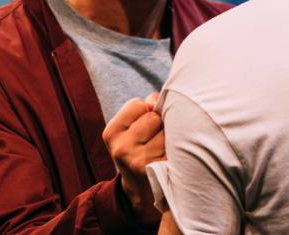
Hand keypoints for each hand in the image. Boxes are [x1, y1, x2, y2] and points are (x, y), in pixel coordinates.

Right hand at [102, 93, 163, 222]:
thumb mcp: (131, 128)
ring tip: (161, 149)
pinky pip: (176, 145)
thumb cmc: (140, 148)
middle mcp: (122, 149)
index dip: (145, 110)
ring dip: (169, 136)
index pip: (137, 104)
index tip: (143, 125)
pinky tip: (169, 157)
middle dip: (158, 123)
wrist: (143, 189)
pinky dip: (177, 148)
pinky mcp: (159, 171)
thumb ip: (143, 107)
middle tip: (153, 139)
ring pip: (167, 131)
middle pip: (154, 117)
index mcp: (111, 133)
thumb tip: (157, 98)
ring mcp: (140, 161)